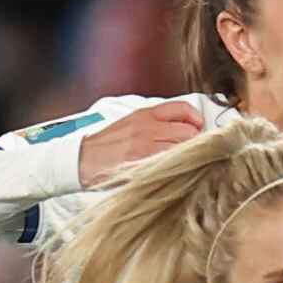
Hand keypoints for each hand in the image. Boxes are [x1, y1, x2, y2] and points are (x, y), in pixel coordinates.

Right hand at [75, 99, 205, 188]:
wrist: (82, 159)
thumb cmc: (108, 145)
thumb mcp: (132, 123)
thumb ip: (158, 122)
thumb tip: (186, 128)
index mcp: (145, 115)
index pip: (183, 109)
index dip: (196, 119)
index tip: (199, 128)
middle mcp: (147, 128)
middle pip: (189, 132)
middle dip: (196, 143)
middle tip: (195, 151)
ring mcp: (145, 148)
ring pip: (183, 151)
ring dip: (189, 159)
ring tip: (184, 164)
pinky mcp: (142, 167)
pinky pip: (170, 168)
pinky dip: (177, 172)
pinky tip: (173, 174)